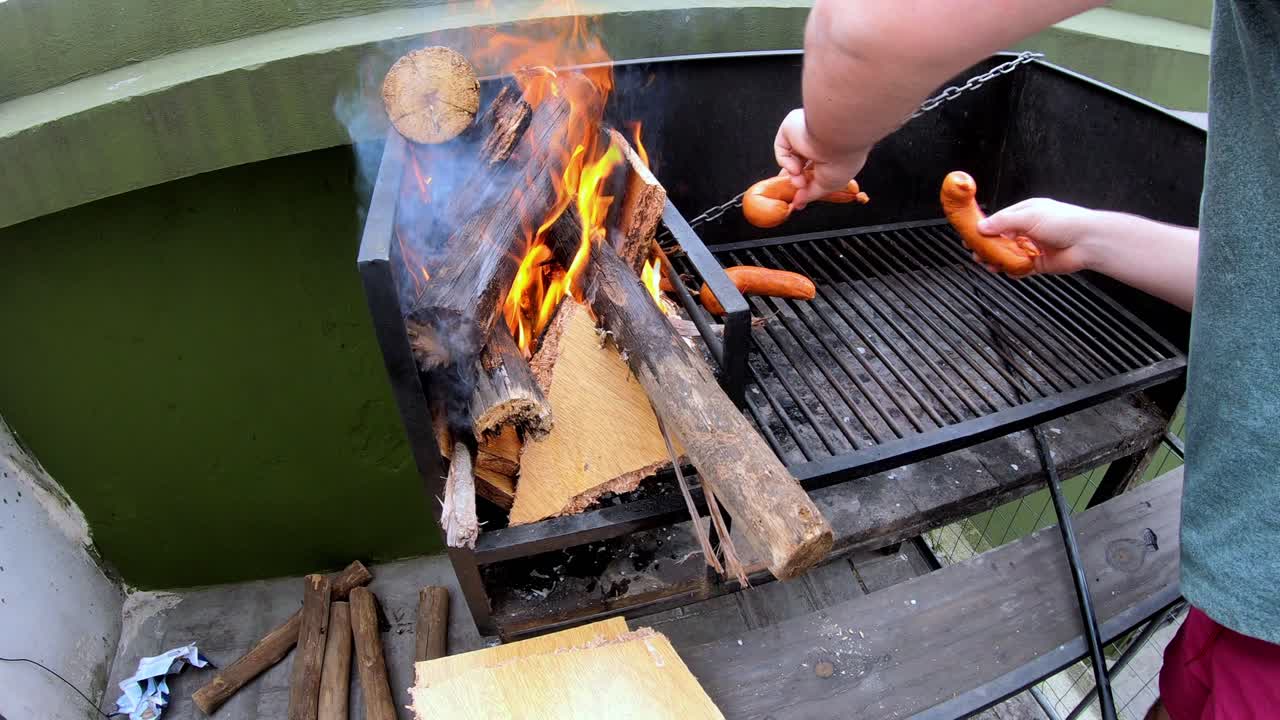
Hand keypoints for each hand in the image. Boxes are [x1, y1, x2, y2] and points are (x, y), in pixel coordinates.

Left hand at [774, 109, 867, 208]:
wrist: (837, 138)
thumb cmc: (842, 160)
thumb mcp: (829, 186)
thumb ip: (811, 194)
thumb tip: (799, 202)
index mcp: (832, 153)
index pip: (814, 170)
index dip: (806, 185)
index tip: (800, 199)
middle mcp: (818, 143)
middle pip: (800, 166)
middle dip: (797, 181)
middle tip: (797, 193)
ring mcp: (804, 135)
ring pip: (790, 159)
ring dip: (792, 174)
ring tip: (799, 182)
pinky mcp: (791, 128)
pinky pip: (781, 149)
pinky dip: (785, 162)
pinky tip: (795, 168)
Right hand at [977, 198, 1101, 275]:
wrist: (1088, 242)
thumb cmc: (1065, 221)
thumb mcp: (1029, 215)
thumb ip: (1003, 222)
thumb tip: (982, 226)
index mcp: (1026, 213)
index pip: (999, 220)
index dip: (984, 228)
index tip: (970, 234)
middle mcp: (1028, 229)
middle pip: (1001, 239)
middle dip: (987, 246)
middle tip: (975, 252)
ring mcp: (1033, 247)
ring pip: (1008, 255)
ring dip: (996, 259)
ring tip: (986, 263)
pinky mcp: (1038, 263)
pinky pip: (1019, 268)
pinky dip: (1011, 270)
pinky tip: (1004, 270)